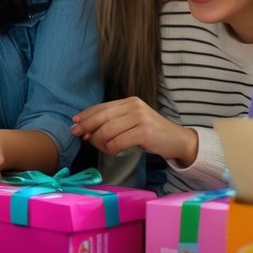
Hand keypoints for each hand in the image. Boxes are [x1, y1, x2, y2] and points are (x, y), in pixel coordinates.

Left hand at [71, 97, 196, 162]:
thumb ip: (114, 122)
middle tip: (79, 135)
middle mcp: (134, 106)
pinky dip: (111, 148)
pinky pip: (118, 142)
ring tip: (100, 146)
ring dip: (99, 141)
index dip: (87, 115)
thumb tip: (86, 130)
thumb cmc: (151, 134)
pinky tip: (113, 150)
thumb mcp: (132, 122)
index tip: (75, 122)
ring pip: (108, 130)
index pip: (102, 106)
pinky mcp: (145, 132)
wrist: (177, 140)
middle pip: (102, 116)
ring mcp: (140, 118)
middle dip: (87, 126)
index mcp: (130, 101)